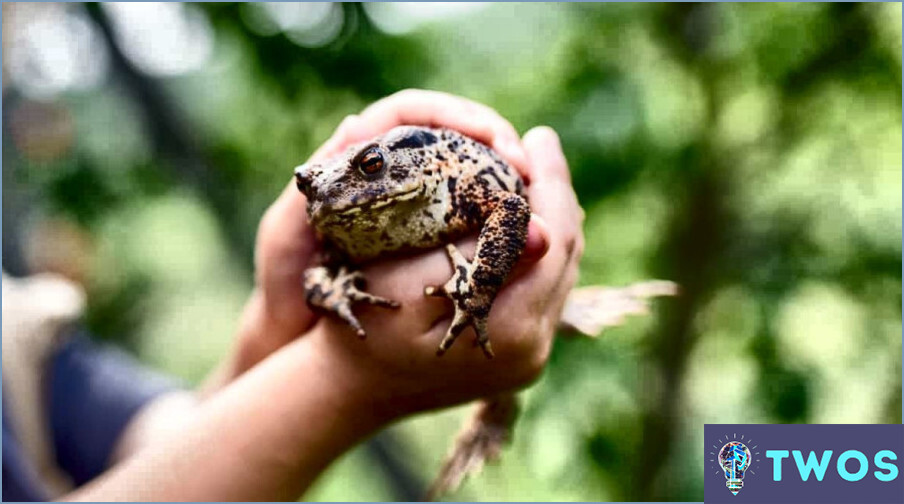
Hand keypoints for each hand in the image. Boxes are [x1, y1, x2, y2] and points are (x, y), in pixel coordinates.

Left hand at [211, 90, 533, 386]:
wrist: (297, 337)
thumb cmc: (285, 288)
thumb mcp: (285, 240)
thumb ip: (306, 195)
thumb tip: (356, 125)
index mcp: (356, 160)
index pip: (415, 113)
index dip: (458, 117)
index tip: (496, 141)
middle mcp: (394, 175)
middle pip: (456, 135)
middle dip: (498, 144)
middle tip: (530, 172)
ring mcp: (420, 207)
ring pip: (475, 175)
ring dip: (509, 182)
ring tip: (541, 200)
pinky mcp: (438, 241)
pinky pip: (478, 218)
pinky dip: (503, 222)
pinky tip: (525, 234)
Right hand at [306, 125, 584, 417]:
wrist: (355, 386)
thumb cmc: (368, 322)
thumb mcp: (406, 278)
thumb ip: (473, 253)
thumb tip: (541, 230)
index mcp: (510, 327)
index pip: (554, 236)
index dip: (552, 180)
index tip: (540, 136)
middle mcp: (534, 347)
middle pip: (568, 252)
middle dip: (556, 193)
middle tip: (540, 145)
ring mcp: (533, 356)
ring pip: (561, 269)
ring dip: (551, 218)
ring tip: (534, 174)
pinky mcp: (524, 356)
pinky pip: (545, 288)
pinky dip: (538, 249)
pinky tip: (521, 221)